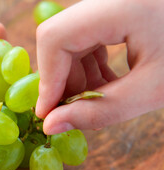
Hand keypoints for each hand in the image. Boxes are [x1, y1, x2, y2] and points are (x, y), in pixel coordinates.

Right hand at [36, 0, 163, 134]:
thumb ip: (100, 111)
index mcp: (120, 5)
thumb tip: (51, 126)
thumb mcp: (154, 89)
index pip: (56, 38)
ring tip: (96, 99)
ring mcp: (109, 2)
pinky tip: (106, 84)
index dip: (47, 79)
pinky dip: (88, 65)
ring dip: (74, 75)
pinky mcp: (114, 9)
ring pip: (69, 40)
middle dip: (62, 80)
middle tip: (74, 112)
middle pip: (59, 39)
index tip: (48, 114)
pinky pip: (85, 38)